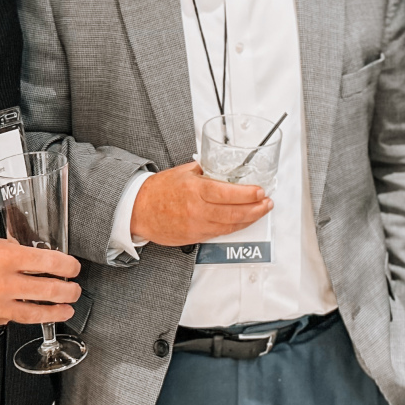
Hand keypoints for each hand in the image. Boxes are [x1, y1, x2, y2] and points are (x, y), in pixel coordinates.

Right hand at [0, 233, 79, 328]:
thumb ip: (7, 249)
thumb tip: (26, 254)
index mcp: (4, 257)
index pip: (49, 261)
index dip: (68, 266)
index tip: (74, 268)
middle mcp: (3, 283)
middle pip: (49, 291)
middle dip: (69, 292)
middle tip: (75, 291)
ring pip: (35, 314)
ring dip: (55, 312)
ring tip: (65, 311)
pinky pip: (7, 320)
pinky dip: (16, 315)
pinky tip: (21, 311)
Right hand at [131, 161, 271, 245]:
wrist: (138, 210)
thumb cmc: (158, 190)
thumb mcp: (183, 172)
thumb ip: (205, 170)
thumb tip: (224, 167)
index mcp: (195, 190)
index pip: (227, 193)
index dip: (248, 194)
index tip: (260, 191)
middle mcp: (196, 209)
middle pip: (234, 212)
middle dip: (255, 208)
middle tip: (267, 203)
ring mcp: (196, 225)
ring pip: (230, 226)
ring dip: (249, 219)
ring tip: (261, 212)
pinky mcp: (193, 237)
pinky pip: (219, 233)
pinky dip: (235, 228)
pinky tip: (243, 222)